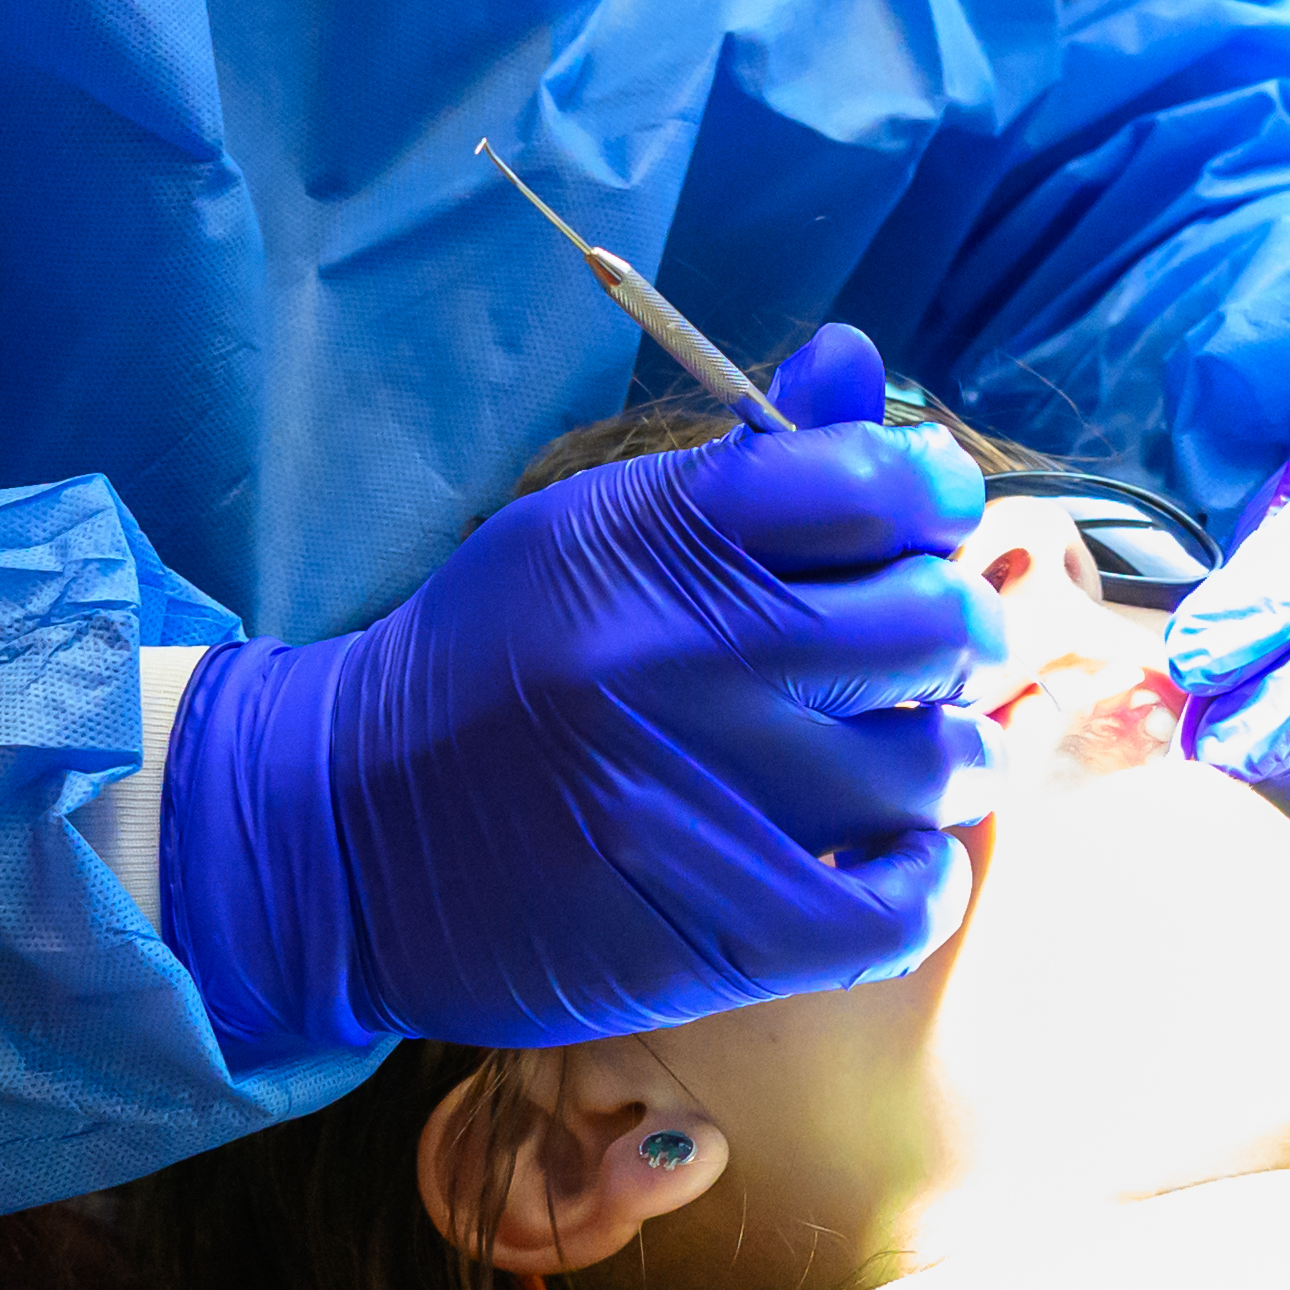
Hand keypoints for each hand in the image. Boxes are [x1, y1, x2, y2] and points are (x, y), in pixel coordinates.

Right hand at [150, 327, 984, 1056]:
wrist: (340, 830)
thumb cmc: (490, 667)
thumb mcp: (593, 533)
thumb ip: (748, 463)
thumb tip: (858, 361)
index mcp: (661, 537)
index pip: (876, 478)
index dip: (931, 493)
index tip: (924, 521)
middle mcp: (688, 654)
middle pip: (930, 620)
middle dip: (950, 629)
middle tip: (918, 653)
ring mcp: (705, 797)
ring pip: (934, 762)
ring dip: (942, 756)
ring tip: (898, 755)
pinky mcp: (715, 928)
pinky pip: (900, 906)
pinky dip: (923, 880)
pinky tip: (889, 854)